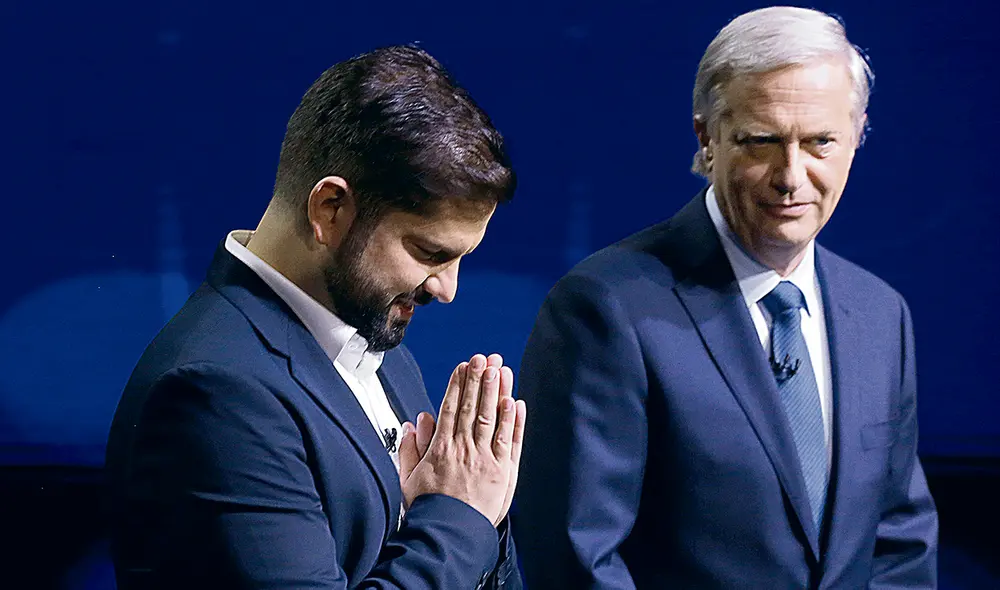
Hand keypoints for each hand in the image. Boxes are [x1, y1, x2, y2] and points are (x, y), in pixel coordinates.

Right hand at [399, 354, 526, 526]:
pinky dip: (513, 421)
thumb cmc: (429, 510)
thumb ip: (409, 450)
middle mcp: (464, 449)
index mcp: (441, 448)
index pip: (451, 407)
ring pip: (493, 418)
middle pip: (474, 406)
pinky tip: (515, 403)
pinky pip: (510, 441)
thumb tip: (414, 424)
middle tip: (485, 357)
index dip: (459, 383)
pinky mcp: (504, 472)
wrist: (449, 536)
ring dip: (497, 391)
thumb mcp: (408, 479)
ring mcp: (486, 459)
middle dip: (479, 379)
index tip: (464, 365)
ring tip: (501, 369)